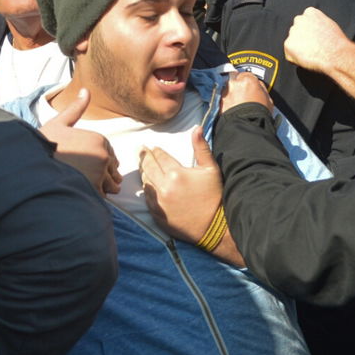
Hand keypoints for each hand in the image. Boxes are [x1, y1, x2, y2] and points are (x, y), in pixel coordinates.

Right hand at [41, 88, 121, 196]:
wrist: (30, 166)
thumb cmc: (43, 145)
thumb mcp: (59, 123)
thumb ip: (76, 109)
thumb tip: (86, 90)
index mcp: (99, 139)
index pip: (111, 157)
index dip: (99, 163)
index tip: (83, 165)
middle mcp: (103, 155)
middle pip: (113, 172)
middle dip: (102, 177)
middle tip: (81, 177)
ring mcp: (100, 173)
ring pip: (111, 186)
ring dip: (101, 189)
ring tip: (81, 186)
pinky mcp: (94, 190)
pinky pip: (102, 197)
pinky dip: (93, 199)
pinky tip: (78, 193)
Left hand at [139, 132, 243, 266]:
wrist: (214, 227)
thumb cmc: (214, 196)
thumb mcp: (211, 170)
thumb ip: (201, 148)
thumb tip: (197, 128)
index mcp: (176, 173)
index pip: (160, 157)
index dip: (156, 151)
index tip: (152, 147)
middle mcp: (164, 187)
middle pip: (148, 167)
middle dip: (144, 157)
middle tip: (140, 150)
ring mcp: (159, 202)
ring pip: (145, 182)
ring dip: (144, 172)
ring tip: (142, 165)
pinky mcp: (157, 215)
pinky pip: (147, 198)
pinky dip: (146, 189)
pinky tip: (146, 184)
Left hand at [222, 71, 271, 113]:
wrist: (247, 126)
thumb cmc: (259, 113)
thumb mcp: (268, 99)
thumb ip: (261, 88)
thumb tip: (258, 85)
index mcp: (248, 79)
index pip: (247, 75)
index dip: (249, 82)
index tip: (250, 88)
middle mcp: (234, 83)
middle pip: (235, 81)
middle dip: (238, 87)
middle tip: (243, 97)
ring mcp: (225, 93)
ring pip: (227, 90)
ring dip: (231, 95)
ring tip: (238, 105)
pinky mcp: (219, 103)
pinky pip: (223, 100)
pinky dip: (226, 103)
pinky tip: (232, 110)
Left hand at [284, 7, 348, 74]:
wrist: (334, 54)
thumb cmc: (336, 42)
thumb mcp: (329, 25)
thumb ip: (317, 23)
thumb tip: (314, 28)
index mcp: (310, 12)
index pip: (304, 20)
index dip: (309, 30)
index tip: (314, 36)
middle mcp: (299, 20)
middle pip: (296, 29)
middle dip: (301, 37)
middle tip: (312, 46)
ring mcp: (292, 32)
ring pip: (292, 41)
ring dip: (298, 47)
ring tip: (312, 53)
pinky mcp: (288, 44)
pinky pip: (289, 53)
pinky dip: (295, 58)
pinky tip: (307, 58)